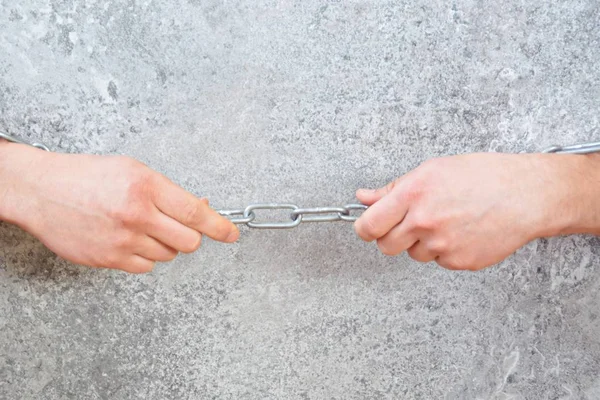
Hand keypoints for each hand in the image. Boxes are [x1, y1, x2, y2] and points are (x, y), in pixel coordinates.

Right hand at [0, 141, 238, 272]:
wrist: (42, 191)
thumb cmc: (87, 176)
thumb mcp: (133, 170)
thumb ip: (168, 192)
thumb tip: (202, 207)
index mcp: (145, 186)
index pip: (195, 212)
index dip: (219, 226)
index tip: (232, 234)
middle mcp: (136, 214)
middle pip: (188, 242)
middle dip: (189, 236)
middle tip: (177, 227)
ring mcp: (121, 240)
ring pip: (168, 255)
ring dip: (163, 244)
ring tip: (140, 226)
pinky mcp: (108, 259)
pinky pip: (145, 267)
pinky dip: (144, 256)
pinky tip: (128, 239)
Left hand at [354, 153, 599, 270]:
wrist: (525, 194)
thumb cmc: (482, 176)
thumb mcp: (432, 170)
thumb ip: (393, 189)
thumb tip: (363, 197)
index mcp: (413, 194)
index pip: (369, 226)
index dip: (365, 229)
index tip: (369, 228)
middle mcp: (424, 221)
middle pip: (386, 247)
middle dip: (392, 237)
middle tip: (409, 224)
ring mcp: (442, 244)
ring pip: (413, 254)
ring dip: (421, 243)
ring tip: (446, 221)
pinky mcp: (458, 261)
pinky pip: (438, 261)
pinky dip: (445, 250)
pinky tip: (462, 231)